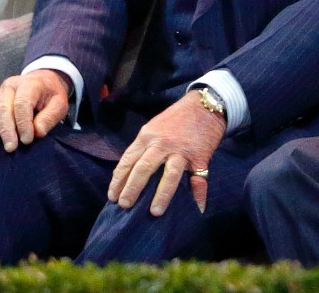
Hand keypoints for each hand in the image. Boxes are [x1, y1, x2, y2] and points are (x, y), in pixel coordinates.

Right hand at [0, 69, 70, 150]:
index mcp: (29, 83)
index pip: (22, 103)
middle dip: (6, 129)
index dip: (24, 123)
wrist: (43, 82)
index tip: (28, 140)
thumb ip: (50, 117)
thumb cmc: (51, 96)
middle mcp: (10, 87)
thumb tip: (37, 132)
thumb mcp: (59, 104)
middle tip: (11, 148)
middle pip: (3, 108)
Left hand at [108, 90, 225, 216]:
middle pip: (143, 169)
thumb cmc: (177, 117)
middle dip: (132, 189)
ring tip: (155, 212)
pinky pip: (199, 179)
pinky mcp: (200, 157)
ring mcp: (181, 151)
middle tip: (125, 205)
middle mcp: (162, 144)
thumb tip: (131, 172)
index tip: (113, 196)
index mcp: (148, 135)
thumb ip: (145, 146)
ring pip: (169, 176)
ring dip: (162, 195)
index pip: (128, 160)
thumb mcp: (155, 126)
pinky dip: (199, 195)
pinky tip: (197, 209)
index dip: (118, 180)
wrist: (205, 105)